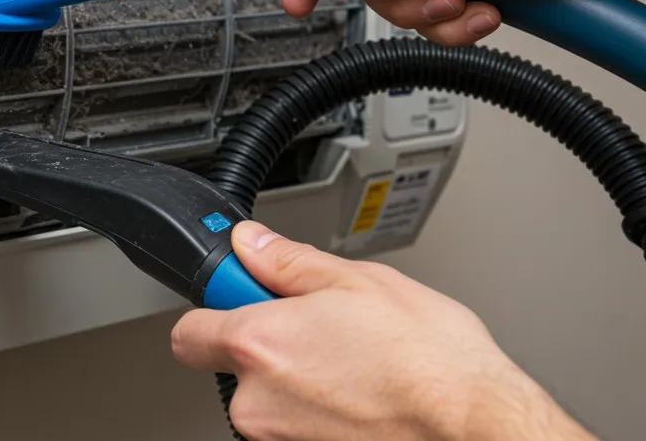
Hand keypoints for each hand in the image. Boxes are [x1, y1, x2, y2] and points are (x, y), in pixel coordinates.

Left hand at [170, 222, 594, 440]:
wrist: (479, 425)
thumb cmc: (432, 361)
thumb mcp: (359, 282)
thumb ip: (288, 263)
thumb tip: (252, 245)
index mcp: (259, 344)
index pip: (188, 331)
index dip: (216, 310)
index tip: (245, 298)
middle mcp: (258, 402)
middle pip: (233, 367)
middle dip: (267, 346)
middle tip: (318, 330)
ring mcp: (282, 439)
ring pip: (270, 400)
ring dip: (299, 380)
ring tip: (354, 364)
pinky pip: (299, 427)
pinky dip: (322, 410)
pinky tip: (362, 394)